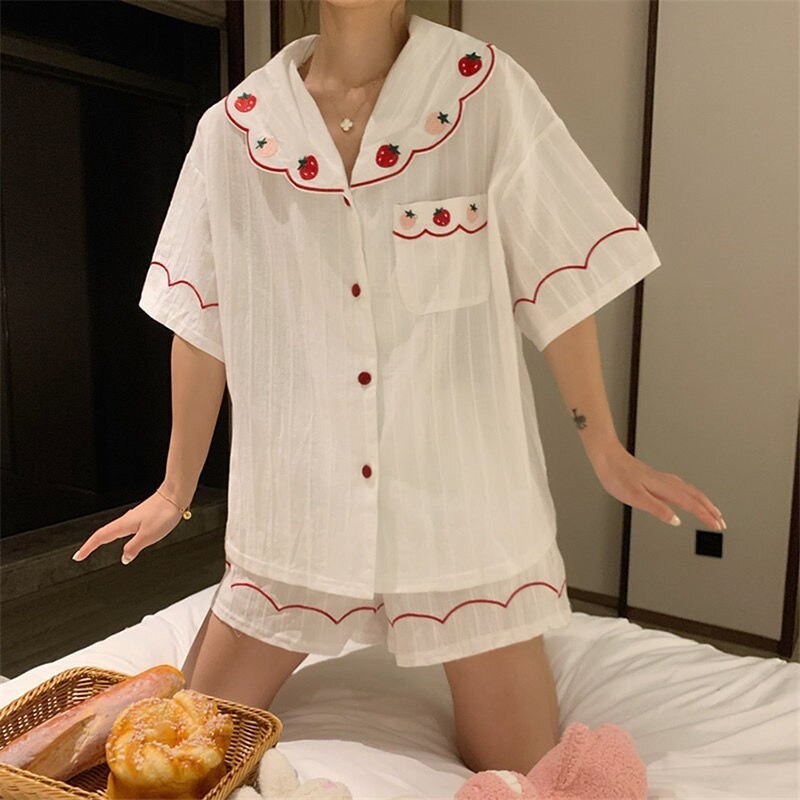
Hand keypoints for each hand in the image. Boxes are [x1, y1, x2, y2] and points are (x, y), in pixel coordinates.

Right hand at [71, 491, 186, 564]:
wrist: (176, 495)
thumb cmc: (163, 512)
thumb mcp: (148, 536)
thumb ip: (134, 548)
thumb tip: (124, 558)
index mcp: (124, 525)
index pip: (100, 537)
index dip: (88, 548)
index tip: (78, 556)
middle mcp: (127, 520)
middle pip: (104, 533)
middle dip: (93, 543)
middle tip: (84, 553)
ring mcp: (135, 517)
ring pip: (115, 530)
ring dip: (105, 538)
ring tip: (99, 546)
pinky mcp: (144, 515)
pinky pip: (127, 528)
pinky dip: (120, 534)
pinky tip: (128, 537)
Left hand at [591, 444, 725, 531]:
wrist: (607, 456)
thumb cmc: (617, 476)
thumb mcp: (635, 497)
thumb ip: (657, 509)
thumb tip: (676, 520)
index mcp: (664, 488)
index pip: (691, 504)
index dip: (706, 516)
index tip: (717, 526)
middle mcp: (666, 482)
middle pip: (695, 496)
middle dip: (710, 510)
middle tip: (721, 522)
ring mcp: (662, 478)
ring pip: (690, 490)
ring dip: (703, 501)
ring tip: (712, 511)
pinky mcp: (655, 477)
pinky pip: (681, 486)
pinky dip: (691, 494)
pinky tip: (687, 496)